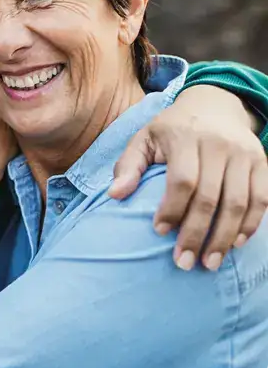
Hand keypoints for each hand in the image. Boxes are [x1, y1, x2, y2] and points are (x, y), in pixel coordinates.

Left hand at [110, 85, 267, 271]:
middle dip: (197, 234)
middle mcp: (218, 145)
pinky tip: (236, 243)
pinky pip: (261, 198)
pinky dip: (251, 224)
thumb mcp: (144, 138)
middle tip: (185, 263)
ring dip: (224, 237)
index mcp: (184, 137)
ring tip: (209, 263)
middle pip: (210, 197)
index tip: (159, 232)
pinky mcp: (262, 162)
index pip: (182, 180)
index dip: (172, 209)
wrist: (215, 104)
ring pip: (238, 202)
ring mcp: (243, 154)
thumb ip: (128, 165)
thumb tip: (114, 195)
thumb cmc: (171, 129)